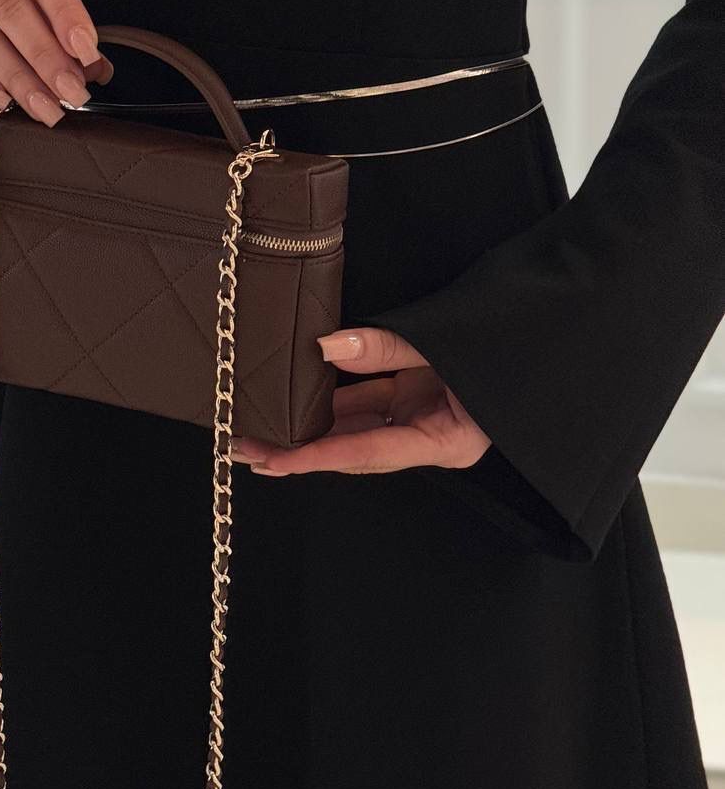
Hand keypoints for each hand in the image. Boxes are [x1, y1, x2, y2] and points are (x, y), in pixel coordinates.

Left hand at [232, 327, 490, 475]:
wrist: (545, 327)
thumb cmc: (506, 341)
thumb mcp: (444, 344)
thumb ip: (387, 348)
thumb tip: (325, 347)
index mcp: (446, 441)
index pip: (367, 453)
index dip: (316, 458)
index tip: (273, 460)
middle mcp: (429, 438)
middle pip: (352, 449)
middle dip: (298, 449)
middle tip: (244, 447)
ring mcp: (422, 419)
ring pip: (355, 427)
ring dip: (308, 426)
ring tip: (257, 428)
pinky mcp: (417, 399)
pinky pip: (367, 404)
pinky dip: (332, 400)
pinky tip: (295, 396)